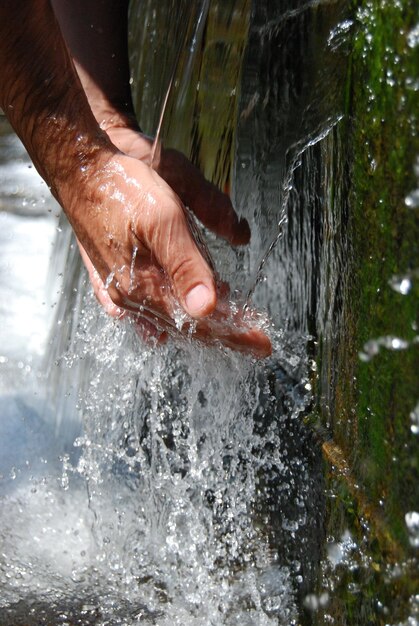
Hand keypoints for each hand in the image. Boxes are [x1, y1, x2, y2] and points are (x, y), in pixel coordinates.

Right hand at [73, 139, 270, 357]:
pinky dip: (170, 313)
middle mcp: (130, 297)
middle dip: (223, 332)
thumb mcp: (163, 221)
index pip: (199, 324)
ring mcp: (118, 290)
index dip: (234, 335)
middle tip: (254, 336)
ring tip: (229, 318)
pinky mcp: (111, 279)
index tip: (263, 345)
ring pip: (167, 318)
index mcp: (144, 287)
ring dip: (199, 321)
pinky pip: (144, 309)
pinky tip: (175, 316)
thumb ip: (185, 266)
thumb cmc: (122, 189)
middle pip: (185, 327)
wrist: (80, 170)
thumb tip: (206, 308)